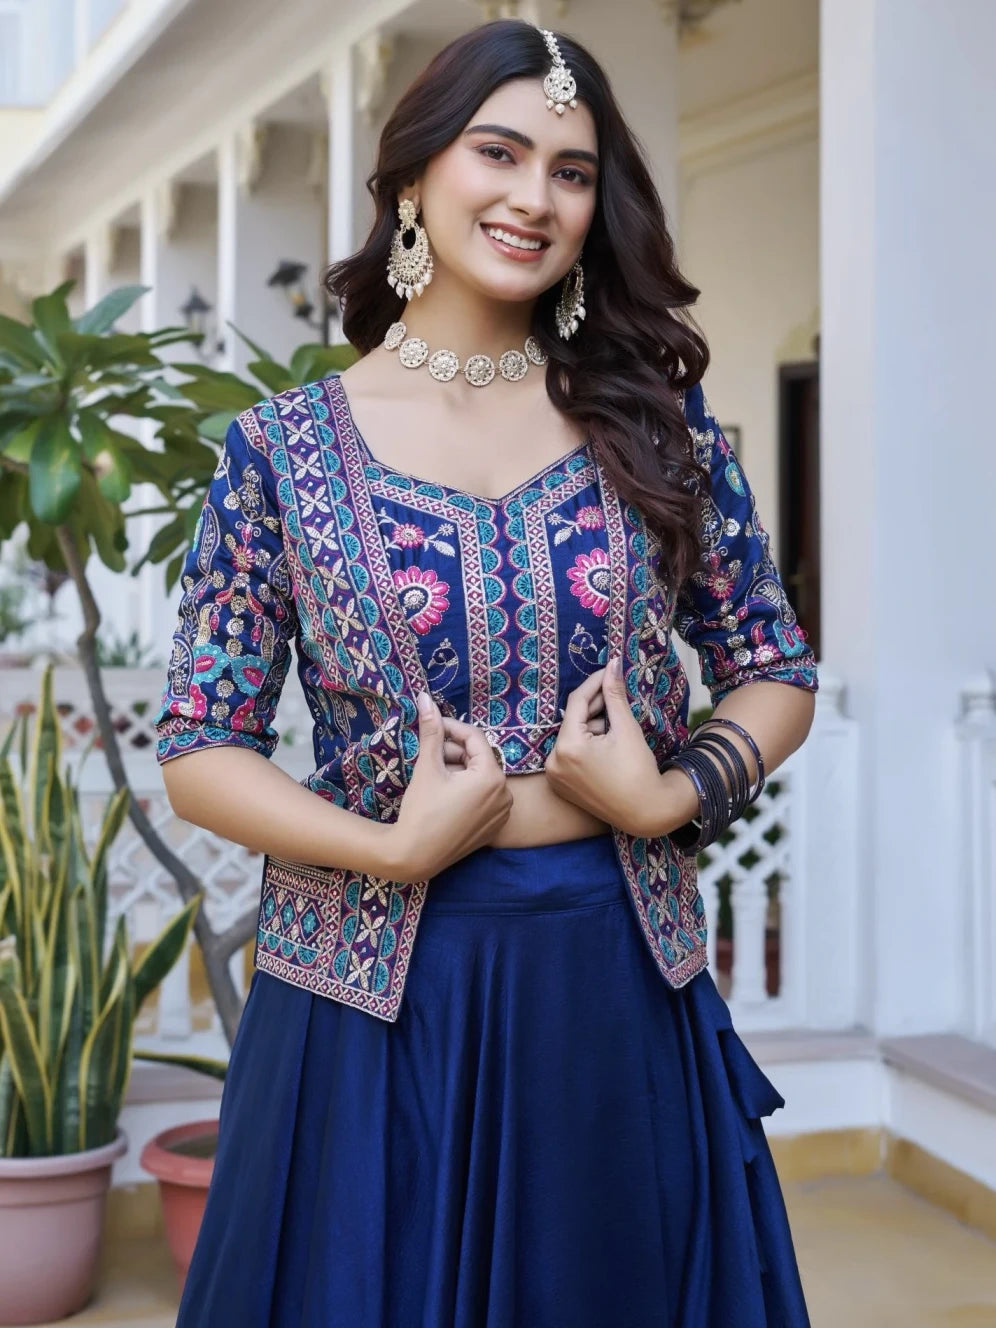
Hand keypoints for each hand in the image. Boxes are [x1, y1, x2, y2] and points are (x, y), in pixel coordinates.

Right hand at [388, 691, 512, 880]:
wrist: (414, 856)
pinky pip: (483, 798)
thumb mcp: (427, 768)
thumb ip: (431, 731)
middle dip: (453, 752)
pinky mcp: (493, 827)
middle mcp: (505, 794)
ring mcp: (501, 813)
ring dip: (458, 770)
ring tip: (433, 775)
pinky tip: (443, 794)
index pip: (475, 738)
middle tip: (428, 754)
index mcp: (492, 777)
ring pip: (480, 778)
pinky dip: (465, 790)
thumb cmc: (421, 810)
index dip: (451, 727)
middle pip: (478, 758)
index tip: (432, 724)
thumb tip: (425, 698)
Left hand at [544, 655, 667, 837]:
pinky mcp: (560, 786)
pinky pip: (570, 755)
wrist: (646, 812)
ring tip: (617, 732)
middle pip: (573, 721)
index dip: (594, 683)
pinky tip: (608, 747)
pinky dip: (586, 745)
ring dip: (592, 728)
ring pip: (572, 737)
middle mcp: (554, 762)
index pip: (576, 703)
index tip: (608, 670)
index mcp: (567, 747)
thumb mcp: (626, 728)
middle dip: (596, 708)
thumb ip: (614, 695)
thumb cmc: (639, 771)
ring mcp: (555, 776)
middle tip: (617, 697)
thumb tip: (613, 664)